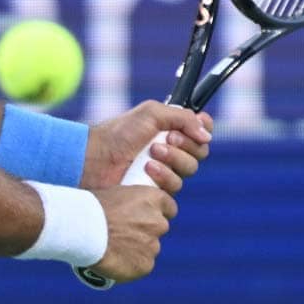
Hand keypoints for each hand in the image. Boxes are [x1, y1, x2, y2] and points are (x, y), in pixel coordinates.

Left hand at [81, 102, 212, 192]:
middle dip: (185, 144)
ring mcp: (164, 170)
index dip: (203, 128)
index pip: (199, 130)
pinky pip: (175, 187)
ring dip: (174, 159)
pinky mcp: (157, 189)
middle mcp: (170, 149)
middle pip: (200, 151)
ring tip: (151, 153)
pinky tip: (147, 169)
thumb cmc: (118, 133)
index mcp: (169, 128)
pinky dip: (164, 175)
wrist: (96, 158)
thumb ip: (182, 118)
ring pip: (189, 169)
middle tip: (166, 139)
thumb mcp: (151, 113)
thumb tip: (207, 135)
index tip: (200, 125)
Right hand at [86, 184, 176, 283]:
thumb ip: (128, 204)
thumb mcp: (113, 193)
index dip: (157, 212)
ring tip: (114, 249)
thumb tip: (125, 211)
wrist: (81, 228)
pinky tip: (115, 261)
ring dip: (137, 249)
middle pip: (158, 228)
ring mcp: (153, 245)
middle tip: (124, 234)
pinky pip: (141, 265)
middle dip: (145, 231)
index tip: (144, 216)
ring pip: (149, 248)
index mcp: (153, 199)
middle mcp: (158, 222)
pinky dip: (131, 265)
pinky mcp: (145, 265)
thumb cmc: (90, 208)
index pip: (169, 207)